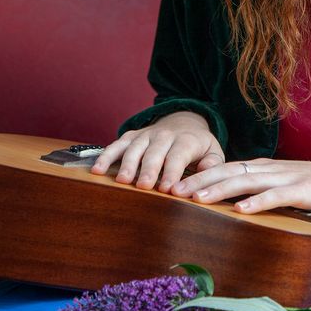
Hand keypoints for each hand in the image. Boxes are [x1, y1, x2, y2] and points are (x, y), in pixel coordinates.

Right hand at [90, 111, 224, 192]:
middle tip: (143, 186)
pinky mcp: (131, 136)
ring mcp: (146, 135)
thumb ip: (212, 162)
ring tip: (121, 180)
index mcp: (186, 140)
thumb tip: (206, 170)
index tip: (167, 189)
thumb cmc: (198, 145)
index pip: (178, 156)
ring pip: (135, 148)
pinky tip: (97, 170)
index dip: (172, 171)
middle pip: (155, 152)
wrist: (184, 121)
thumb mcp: (212, 150)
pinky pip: (117, 145)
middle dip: (149, 169)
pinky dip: (106, 156)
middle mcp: (164, 135)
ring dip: (127, 163)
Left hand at [171, 158, 310, 217]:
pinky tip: (242, 211)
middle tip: (172, 192)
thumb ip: (263, 191)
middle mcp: (272, 169)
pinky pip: (277, 196)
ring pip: (247, 181)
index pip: (226, 168)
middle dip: (199, 181)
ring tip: (196, 199)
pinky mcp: (305, 190)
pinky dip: (258, 202)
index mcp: (266, 168)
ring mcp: (288, 178)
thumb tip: (234, 204)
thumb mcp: (287, 187)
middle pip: (229, 171)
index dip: (200, 176)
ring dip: (220, 189)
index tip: (174, 186)